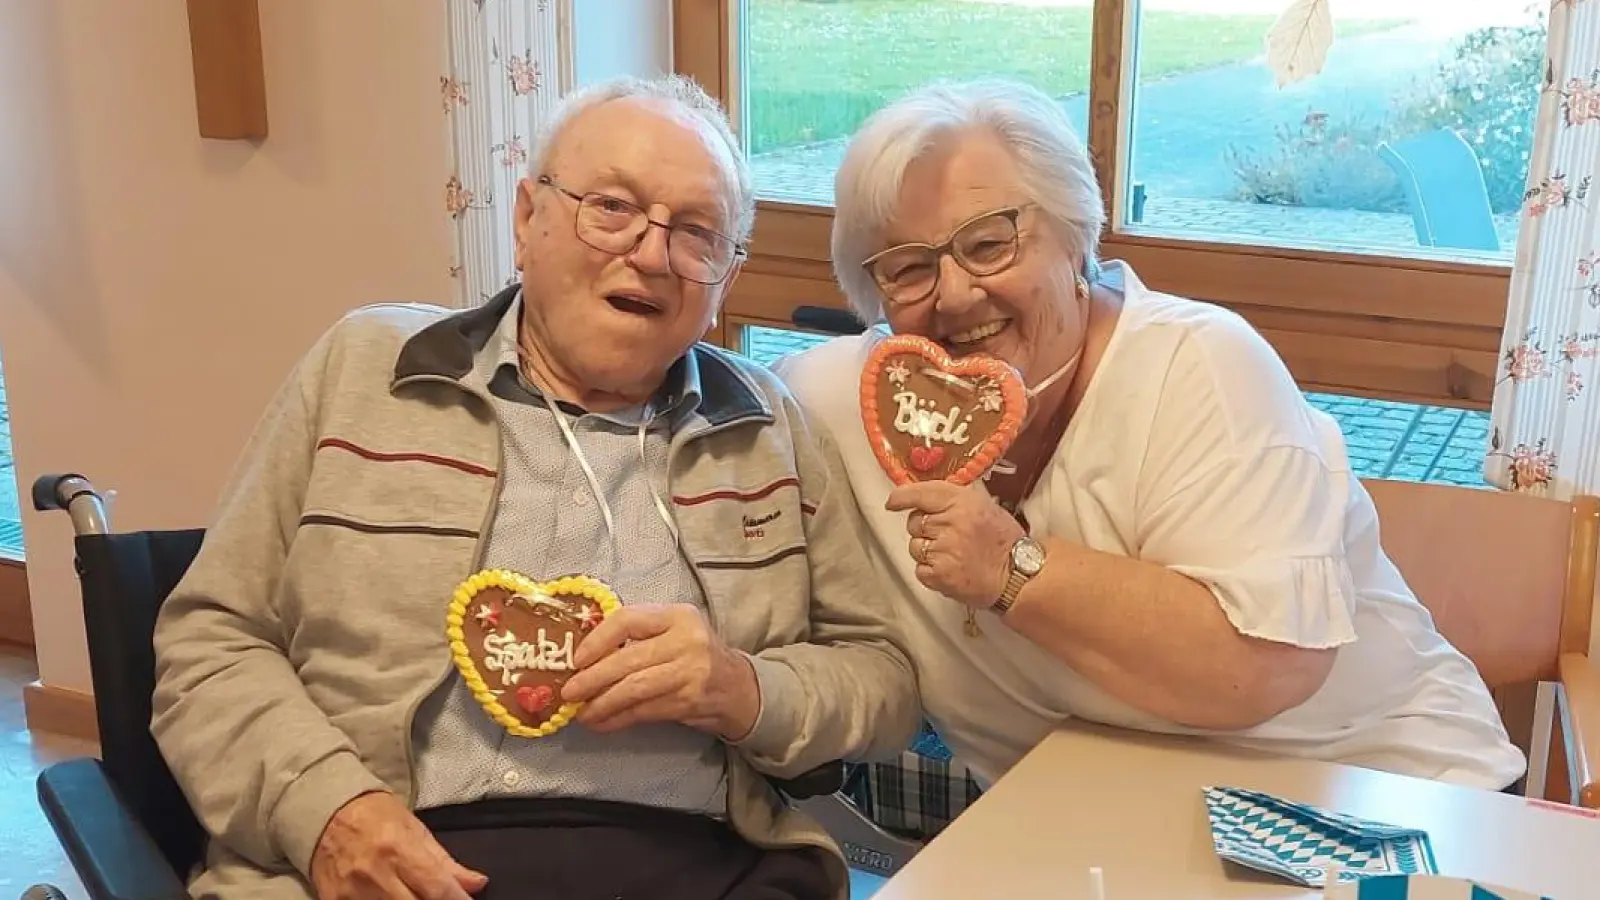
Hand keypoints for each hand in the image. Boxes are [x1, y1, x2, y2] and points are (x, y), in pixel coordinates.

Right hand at [310, 791, 486, 899]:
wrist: (323, 811)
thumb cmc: (374, 816)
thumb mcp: (415, 829)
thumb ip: (446, 862)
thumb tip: (477, 884)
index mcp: (399, 849)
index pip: (437, 888)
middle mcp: (375, 875)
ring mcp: (351, 893)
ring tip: (416, 897)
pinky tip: (393, 898)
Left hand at [562, 604, 760, 739]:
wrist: (737, 687)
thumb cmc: (695, 655)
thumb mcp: (674, 631)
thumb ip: (639, 635)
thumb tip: (585, 655)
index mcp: (677, 615)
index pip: (628, 620)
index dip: (597, 640)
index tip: (577, 659)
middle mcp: (686, 640)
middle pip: (628, 659)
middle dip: (592, 678)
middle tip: (569, 691)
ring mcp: (690, 672)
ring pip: (633, 688)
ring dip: (601, 703)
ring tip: (581, 712)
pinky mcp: (688, 701)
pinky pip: (642, 711)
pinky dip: (617, 719)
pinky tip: (601, 722)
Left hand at [886, 480, 1024, 607]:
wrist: (1016, 577)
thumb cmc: (1003, 541)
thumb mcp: (984, 506)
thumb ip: (953, 500)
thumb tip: (922, 497)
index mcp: (962, 502)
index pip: (921, 493)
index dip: (902, 497)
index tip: (893, 502)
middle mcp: (950, 523)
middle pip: (914, 522)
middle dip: (925, 528)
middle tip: (948, 536)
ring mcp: (942, 550)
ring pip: (915, 546)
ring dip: (927, 551)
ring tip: (952, 555)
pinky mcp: (938, 575)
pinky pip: (919, 569)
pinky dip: (931, 571)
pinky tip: (950, 569)